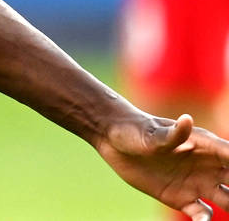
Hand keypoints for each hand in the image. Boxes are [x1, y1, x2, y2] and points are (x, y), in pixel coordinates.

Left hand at [96, 112, 228, 219]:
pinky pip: (202, 214)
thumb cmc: (135, 129)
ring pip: (227, 200)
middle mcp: (208, 166)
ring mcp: (196, 183)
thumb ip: (173, 133)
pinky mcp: (181, 198)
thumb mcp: (152, 133)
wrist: (113, 139)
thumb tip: (187, 120)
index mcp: (206, 146)